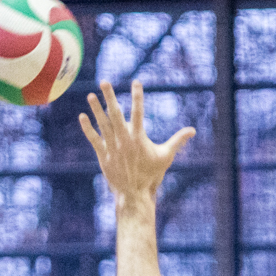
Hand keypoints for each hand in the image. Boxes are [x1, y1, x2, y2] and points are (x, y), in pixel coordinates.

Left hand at [78, 80, 194, 206]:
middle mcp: (124, 140)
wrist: (134, 193)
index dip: (137, 96)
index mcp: (139, 138)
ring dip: (96, 109)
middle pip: (116, 114)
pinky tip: (82, 116)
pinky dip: (88, 128)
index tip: (136, 82)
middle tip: (104, 82)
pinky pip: (94, 139)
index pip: (138, 112)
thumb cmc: (152, 174)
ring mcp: (112, 147)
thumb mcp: (166, 156)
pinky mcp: (103, 155)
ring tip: (90, 95)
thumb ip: (178, 140)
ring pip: (103, 124)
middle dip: (109, 97)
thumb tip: (193, 130)